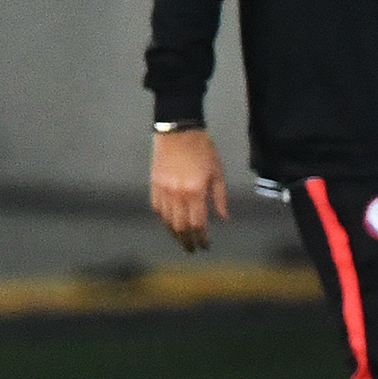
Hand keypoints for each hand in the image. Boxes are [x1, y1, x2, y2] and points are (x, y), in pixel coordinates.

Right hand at [150, 129, 228, 251]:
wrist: (178, 129)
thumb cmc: (202, 149)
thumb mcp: (217, 173)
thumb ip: (219, 198)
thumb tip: (223, 218)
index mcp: (195, 192)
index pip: (198, 224)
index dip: (202, 238)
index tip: (205, 246)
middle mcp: (177, 194)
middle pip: (180, 226)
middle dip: (187, 241)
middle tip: (192, 249)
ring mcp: (163, 189)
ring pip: (166, 220)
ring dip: (174, 233)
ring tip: (181, 239)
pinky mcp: (154, 183)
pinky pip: (156, 207)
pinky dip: (163, 219)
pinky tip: (169, 223)